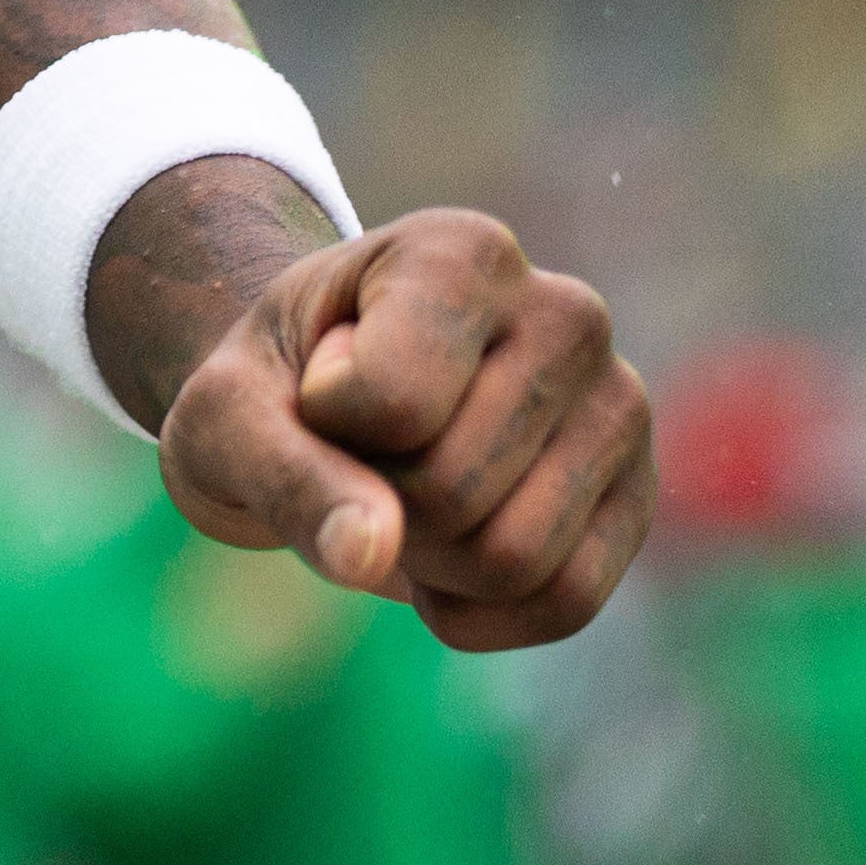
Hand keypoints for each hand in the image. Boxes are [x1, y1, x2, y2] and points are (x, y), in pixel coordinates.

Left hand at [159, 207, 651, 649]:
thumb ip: (281, 475)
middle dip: (375, 504)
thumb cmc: (273, 392)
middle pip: (453, 491)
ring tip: (404, 493)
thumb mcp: (226, 416)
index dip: (324, 422)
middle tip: (359, 454)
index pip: (392, 401)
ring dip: (426, 562)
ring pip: (514, 559)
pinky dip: (480, 612)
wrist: (324, 410)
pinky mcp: (639, 495)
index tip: (318, 384)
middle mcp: (567, 313)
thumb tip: (370, 554)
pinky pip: (567, 602)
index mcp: (463, 252)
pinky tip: (446, 560)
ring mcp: (620, 405)